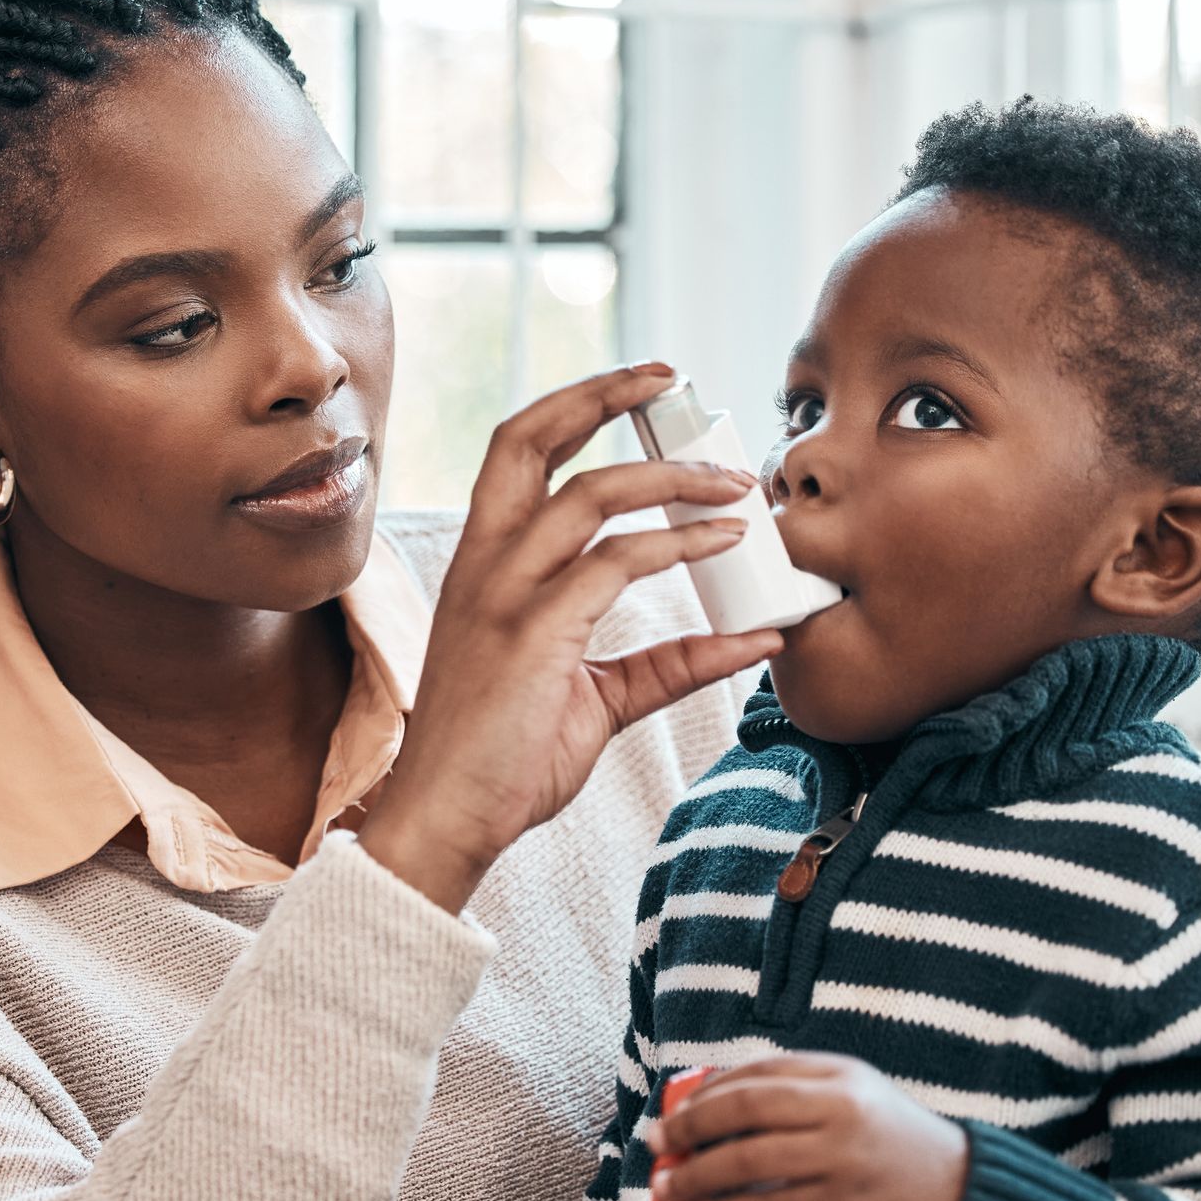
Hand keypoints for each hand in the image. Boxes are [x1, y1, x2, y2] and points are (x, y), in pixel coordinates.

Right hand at [359, 363, 784, 913]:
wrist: (449, 821)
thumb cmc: (506, 760)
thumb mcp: (595, 700)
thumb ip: (666, 665)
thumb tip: (751, 640)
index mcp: (486, 566)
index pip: (519, 454)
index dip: (576, 407)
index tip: (640, 389)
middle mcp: (486, 565)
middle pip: (528, 438)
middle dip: (599, 393)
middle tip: (669, 379)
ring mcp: (504, 595)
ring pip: (589, 493)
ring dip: (671, 477)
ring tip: (735, 488)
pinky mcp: (533, 633)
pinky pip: (615, 564)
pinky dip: (679, 545)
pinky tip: (724, 544)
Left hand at [648, 1053, 971, 1200]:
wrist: (966, 1197)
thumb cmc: (898, 1147)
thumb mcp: (857, 1099)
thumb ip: (799, 1096)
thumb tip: (716, 1107)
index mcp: (839, 1074)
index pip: (757, 1072)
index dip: (707, 1090)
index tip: (675, 1108)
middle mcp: (838, 1107)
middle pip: (743, 1108)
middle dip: (689, 1125)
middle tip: (657, 1143)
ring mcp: (839, 1156)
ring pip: (745, 1161)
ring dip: (695, 1176)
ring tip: (666, 1190)